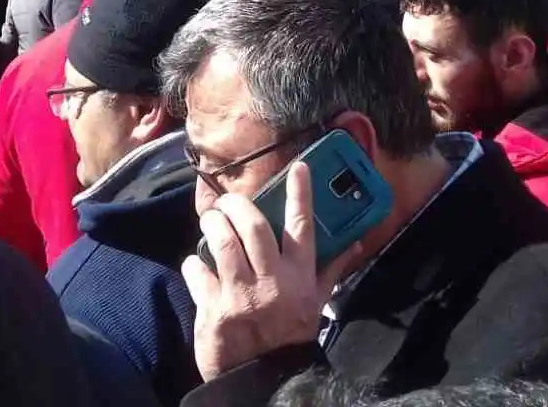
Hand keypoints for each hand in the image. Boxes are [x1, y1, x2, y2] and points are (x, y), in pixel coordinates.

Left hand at [180, 162, 366, 381]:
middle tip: (229, 203)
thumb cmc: (290, 337)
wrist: (263, 380)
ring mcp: (242, 295)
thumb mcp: (316, 304)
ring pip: (223, 241)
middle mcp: (272, 282)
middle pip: (254, 225)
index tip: (298, 167)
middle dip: (237, 205)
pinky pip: (197, 272)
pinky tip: (196, 265)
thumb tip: (353, 241)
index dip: (301, 194)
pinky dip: (193, 264)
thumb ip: (330, 270)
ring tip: (211, 222)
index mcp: (300, 278)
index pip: (303, 227)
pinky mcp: (214, 310)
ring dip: (213, 225)